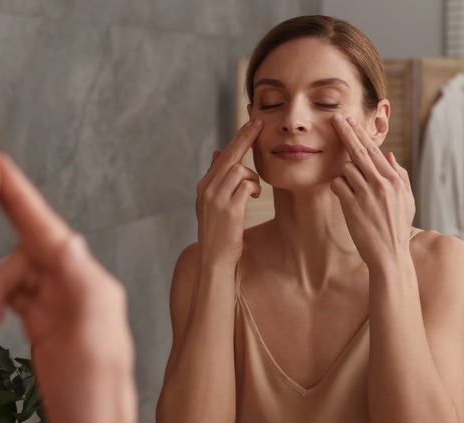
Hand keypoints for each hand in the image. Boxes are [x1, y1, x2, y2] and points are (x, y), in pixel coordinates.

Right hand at [0, 156, 137, 422]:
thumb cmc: (96, 392)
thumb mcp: (93, 340)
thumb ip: (83, 290)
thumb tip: (71, 242)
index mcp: (90, 282)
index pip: (50, 231)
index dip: (22, 198)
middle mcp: (76, 285)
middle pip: (28, 249)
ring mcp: (59, 303)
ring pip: (17, 272)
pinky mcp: (44, 321)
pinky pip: (15, 293)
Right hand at [195, 119, 262, 266]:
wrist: (215, 259)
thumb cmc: (219, 232)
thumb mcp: (213, 204)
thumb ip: (216, 179)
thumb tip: (217, 153)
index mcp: (204, 186)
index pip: (223, 155)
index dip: (238, 138)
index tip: (251, 123)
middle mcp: (207, 188)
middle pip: (230, 155)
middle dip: (246, 137)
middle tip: (259, 122)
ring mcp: (217, 198)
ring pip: (240, 170)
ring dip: (252, 178)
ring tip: (253, 192)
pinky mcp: (229, 209)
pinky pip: (247, 185)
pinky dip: (254, 188)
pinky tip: (253, 197)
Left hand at [330, 114, 414, 267]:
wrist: (389, 254)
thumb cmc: (397, 227)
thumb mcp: (406, 200)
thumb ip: (399, 175)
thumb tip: (389, 155)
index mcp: (394, 179)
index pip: (374, 150)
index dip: (360, 133)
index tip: (350, 120)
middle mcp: (381, 183)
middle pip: (359, 151)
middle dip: (346, 131)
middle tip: (335, 118)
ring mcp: (366, 194)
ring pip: (346, 168)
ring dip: (345, 174)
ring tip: (353, 190)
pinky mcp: (352, 205)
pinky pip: (338, 185)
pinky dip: (338, 187)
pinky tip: (345, 197)